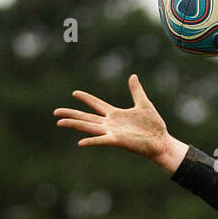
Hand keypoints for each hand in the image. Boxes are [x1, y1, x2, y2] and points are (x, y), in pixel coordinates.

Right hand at [53, 74, 188, 170]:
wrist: (162, 142)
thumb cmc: (154, 126)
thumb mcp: (144, 104)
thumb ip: (136, 91)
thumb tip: (132, 76)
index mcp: (116, 115)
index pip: (97, 104)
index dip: (86, 99)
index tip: (75, 92)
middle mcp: (111, 124)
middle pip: (86, 118)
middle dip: (71, 114)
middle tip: (56, 112)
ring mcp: (112, 133)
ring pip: (89, 127)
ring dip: (74, 124)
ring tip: (60, 122)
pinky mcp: (117, 141)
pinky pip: (102, 140)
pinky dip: (92, 141)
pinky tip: (80, 142)